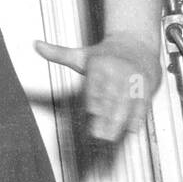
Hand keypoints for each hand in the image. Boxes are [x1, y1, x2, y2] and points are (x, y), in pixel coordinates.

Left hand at [34, 33, 161, 141]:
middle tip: (97, 133)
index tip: (91, 110)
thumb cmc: (105, 55)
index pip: (96, 82)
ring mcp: (134, 82)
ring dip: (119, 121)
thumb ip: (57, 53)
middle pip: (111, 97)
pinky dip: (137, 117)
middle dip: (105, 115)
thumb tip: (35, 45)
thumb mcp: (81, 54)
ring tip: (109, 137)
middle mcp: (119, 72)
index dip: (95, 97)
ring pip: (127, 103)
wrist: (137, 46)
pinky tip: (130, 130)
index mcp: (101, 63)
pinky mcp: (146, 89)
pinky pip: (142, 105)